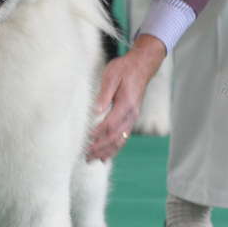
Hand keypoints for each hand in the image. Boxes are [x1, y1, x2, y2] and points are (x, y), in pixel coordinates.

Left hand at [86, 34, 165, 161]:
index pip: (109, 124)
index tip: (85, 138)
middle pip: (115, 137)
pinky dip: (114, 149)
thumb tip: (95, 110)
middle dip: (100, 148)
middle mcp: (131, 115)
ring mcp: (133, 118)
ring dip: (106, 152)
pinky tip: (105, 157)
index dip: (97, 133)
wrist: (142, 66)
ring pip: (120, 141)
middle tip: (86, 156)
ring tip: (92, 160)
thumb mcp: (111, 76)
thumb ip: (104, 94)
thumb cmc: (124, 69)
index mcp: (126, 104)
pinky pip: (123, 138)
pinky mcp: (131, 119)